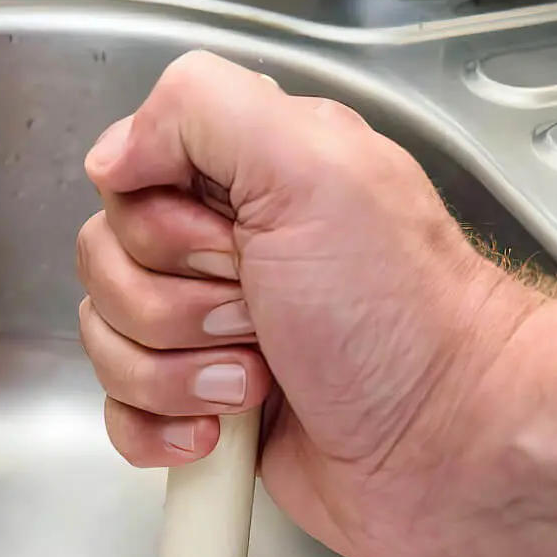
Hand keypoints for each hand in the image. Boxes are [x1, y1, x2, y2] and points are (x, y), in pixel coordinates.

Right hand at [76, 50, 547, 556]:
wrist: (452, 443)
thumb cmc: (404, 317)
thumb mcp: (314, 168)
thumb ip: (202, 112)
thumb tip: (111, 152)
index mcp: (249, 173)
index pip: (125, 177)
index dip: (159, 224)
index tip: (232, 245)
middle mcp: (225, 247)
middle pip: (104, 265)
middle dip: (170, 307)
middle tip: (258, 315)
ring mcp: (209, 332)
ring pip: (106, 342)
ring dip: (174, 374)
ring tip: (258, 380)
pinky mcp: (202, 406)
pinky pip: (120, 413)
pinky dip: (159, 429)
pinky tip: (220, 428)